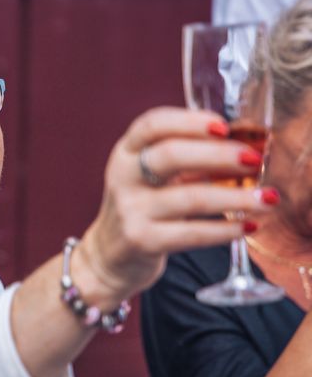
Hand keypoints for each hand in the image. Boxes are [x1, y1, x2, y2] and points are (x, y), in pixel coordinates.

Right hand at [75, 107, 276, 305]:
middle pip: (171, 155)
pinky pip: (191, 233)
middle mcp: (123, 176)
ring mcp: (130, 209)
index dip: (189, 121)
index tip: (225, 126)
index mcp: (126, 152)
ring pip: (189, 198)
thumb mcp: (149, 175)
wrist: (110, 256)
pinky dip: (225, 230)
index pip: (152, 124)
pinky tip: (247, 226)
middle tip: (254, 160)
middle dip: (219, 155)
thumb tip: (243, 145)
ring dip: (235, 197)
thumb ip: (184, 157)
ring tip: (267, 198)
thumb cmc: (142, 206)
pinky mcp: (142, 241)